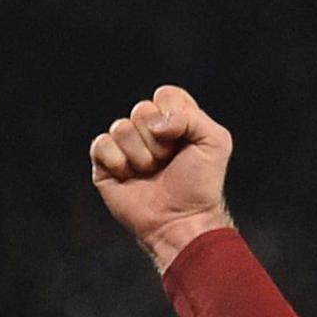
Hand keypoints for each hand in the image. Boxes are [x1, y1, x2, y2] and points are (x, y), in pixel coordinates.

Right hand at [88, 85, 233, 270]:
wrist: (182, 222)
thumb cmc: (200, 185)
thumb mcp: (215, 143)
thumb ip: (192, 117)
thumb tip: (155, 123)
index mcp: (175, 120)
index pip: (165, 94)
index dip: (172, 114)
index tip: (182, 139)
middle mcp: (148, 130)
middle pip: (141, 109)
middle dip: (157, 140)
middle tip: (167, 162)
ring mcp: (126, 147)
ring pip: (121, 127)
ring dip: (140, 155)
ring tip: (150, 173)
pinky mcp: (105, 164)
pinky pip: (101, 144)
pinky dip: (117, 161)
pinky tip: (128, 177)